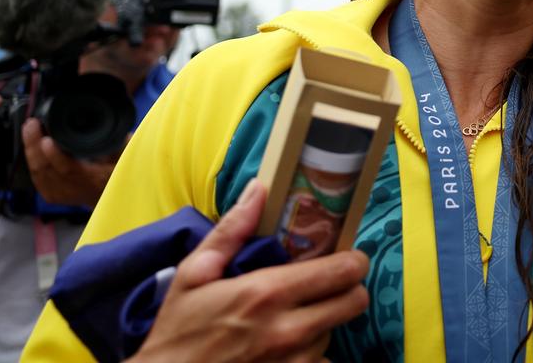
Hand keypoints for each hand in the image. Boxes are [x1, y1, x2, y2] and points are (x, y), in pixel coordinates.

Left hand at [21, 118, 120, 206]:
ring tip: (29, 130)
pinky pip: (36, 177)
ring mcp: (61, 195)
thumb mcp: (125, 160)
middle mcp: (74, 190)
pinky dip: (31, 160)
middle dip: (35, 146)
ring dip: (31, 151)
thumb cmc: (117, 176)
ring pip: (38, 172)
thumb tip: (123, 132)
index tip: (47, 140)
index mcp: (94, 182)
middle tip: (32, 125)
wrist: (108, 198)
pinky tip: (30, 146)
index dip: (55, 156)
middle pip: (47, 170)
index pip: (69, 170)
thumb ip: (122, 146)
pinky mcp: (51, 195)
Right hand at [134, 180, 369, 362]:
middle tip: (330, 284)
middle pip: (354, 303)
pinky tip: (287, 348)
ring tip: (295, 318)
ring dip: (323, 323)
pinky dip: (311, 355)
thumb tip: (259, 188)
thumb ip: (232, 230)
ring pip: (335, 333)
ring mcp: (293, 362)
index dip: (352, 260)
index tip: (344, 255)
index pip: (342, 271)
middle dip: (348, 289)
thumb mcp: (194, 274)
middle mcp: (288, 330)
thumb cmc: (177, 332)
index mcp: (268, 293)